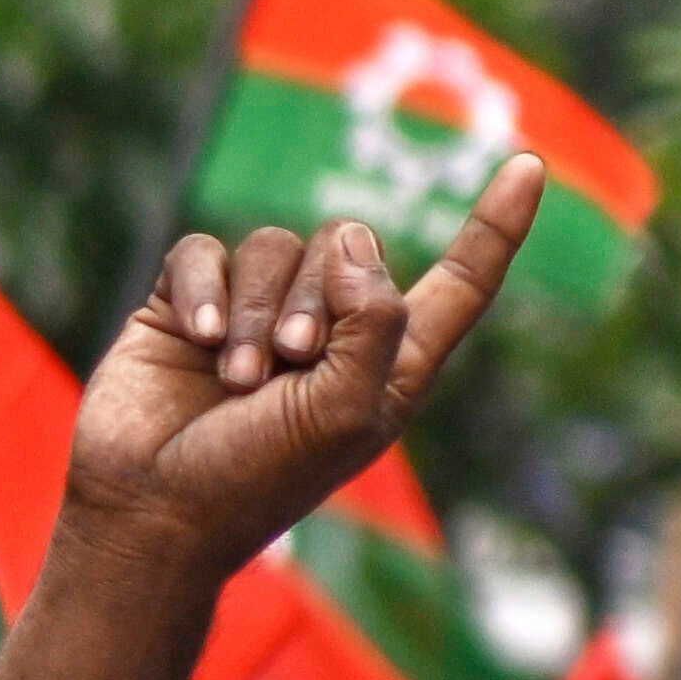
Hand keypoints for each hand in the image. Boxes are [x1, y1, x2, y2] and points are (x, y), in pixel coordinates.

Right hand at [56, 182, 535, 580]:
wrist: (151, 512)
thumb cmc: (256, 481)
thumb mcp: (345, 413)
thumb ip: (375, 320)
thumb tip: (356, 245)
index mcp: (388, 365)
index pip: (458, 283)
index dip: (494, 227)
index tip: (528, 166)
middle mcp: (329, 331)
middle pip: (349, 245)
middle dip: (319, 299)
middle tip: (290, 365)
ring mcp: (257, 313)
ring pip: (274, 246)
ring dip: (258, 313)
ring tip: (235, 380)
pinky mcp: (190, 304)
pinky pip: (204, 251)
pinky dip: (204, 292)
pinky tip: (199, 341)